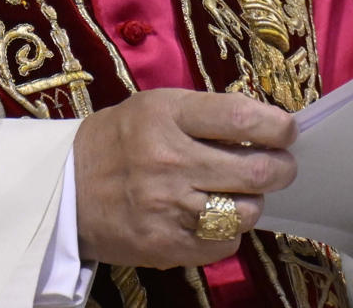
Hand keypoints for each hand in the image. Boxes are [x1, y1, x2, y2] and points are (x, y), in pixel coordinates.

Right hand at [74, 89, 296, 268]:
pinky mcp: (164, 245)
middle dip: (281, 169)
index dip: (277, 126)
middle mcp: (168, 160)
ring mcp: (166, 207)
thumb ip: (207, 115)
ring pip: (245, 212)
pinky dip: (228, 233)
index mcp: (166, 115)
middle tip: (281, 166)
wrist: (65, 187)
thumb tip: (267, 129)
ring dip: (251, 203)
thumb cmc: (121, 140)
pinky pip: (223, 244)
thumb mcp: (156, 107)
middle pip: (254, 171)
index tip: (286, 131)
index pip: (242, 118)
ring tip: (238, 194)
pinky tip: (213, 218)